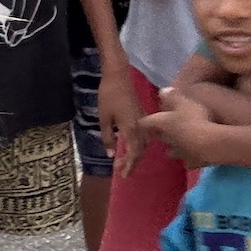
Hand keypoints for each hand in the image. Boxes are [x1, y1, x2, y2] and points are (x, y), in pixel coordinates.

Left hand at [98, 60, 146, 176]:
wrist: (118, 75)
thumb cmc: (108, 96)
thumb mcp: (104, 119)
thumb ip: (107, 138)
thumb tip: (111, 155)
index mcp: (131, 129)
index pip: (133, 153)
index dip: (129, 165)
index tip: (122, 175)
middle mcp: (141, 126)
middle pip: (141, 150)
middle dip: (133, 162)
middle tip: (122, 171)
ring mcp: (144, 119)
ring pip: (145, 143)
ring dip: (138, 154)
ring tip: (127, 160)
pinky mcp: (143, 114)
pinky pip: (146, 134)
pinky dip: (141, 144)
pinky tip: (133, 145)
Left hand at [141, 88, 215, 168]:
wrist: (209, 143)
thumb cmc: (194, 118)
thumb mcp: (183, 101)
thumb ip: (172, 96)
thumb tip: (162, 91)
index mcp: (161, 123)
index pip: (145, 122)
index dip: (145, 121)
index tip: (145, 120)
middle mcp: (167, 139)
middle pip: (159, 137)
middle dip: (161, 133)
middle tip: (165, 128)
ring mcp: (179, 153)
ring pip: (172, 151)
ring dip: (174, 147)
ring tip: (180, 142)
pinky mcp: (192, 162)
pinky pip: (188, 161)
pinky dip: (189, 157)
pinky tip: (194, 155)